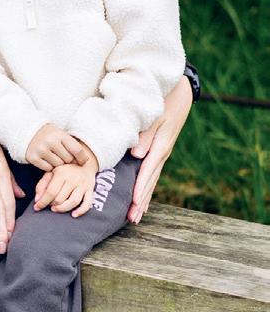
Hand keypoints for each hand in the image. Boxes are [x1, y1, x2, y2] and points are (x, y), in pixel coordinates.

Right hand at [26, 124, 88, 170]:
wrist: (27, 130)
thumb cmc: (49, 134)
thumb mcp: (60, 134)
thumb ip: (71, 145)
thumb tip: (83, 162)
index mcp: (59, 134)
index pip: (77, 150)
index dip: (82, 158)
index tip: (83, 161)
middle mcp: (50, 141)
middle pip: (68, 159)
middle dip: (68, 160)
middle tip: (64, 156)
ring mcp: (40, 149)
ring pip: (58, 165)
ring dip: (58, 164)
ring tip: (54, 156)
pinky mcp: (33, 157)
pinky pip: (47, 169)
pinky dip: (49, 166)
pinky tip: (46, 159)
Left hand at [33, 148, 98, 217]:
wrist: (84, 162)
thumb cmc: (65, 169)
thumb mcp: (51, 172)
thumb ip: (42, 185)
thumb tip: (37, 199)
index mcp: (61, 173)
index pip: (51, 192)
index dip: (43, 202)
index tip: (37, 207)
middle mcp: (73, 179)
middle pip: (61, 198)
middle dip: (52, 205)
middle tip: (49, 205)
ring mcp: (83, 185)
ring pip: (73, 202)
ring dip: (63, 209)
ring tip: (56, 209)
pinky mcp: (90, 190)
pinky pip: (87, 203)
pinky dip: (81, 211)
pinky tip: (74, 215)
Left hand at [128, 76, 192, 223]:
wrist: (180, 91)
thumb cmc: (164, 99)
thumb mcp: (155, 114)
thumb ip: (146, 134)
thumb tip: (136, 154)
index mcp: (160, 145)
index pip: (148, 171)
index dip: (140, 188)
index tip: (133, 203)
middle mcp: (162, 152)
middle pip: (150, 181)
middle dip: (141, 200)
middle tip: (131, 219)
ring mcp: (162, 152)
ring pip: (152, 180)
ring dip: (144, 198)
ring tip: (136, 216)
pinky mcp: (160, 150)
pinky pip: (153, 172)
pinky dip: (147, 186)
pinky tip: (143, 198)